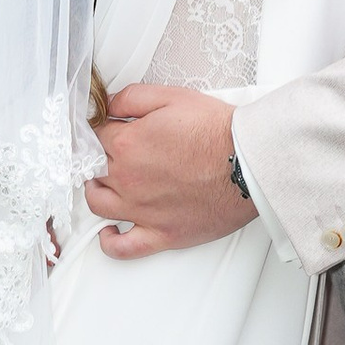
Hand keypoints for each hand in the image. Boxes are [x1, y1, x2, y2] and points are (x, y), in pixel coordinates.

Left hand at [84, 85, 254, 257]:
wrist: (249, 162)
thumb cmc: (218, 132)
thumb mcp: (172, 97)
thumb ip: (131, 98)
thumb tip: (108, 104)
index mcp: (127, 144)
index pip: (96, 136)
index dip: (102, 129)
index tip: (110, 129)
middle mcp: (127, 179)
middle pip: (94, 168)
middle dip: (100, 156)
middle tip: (115, 151)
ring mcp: (141, 210)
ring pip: (98, 204)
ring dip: (96, 191)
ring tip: (106, 183)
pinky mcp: (161, 234)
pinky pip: (122, 247)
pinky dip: (110, 241)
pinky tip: (109, 232)